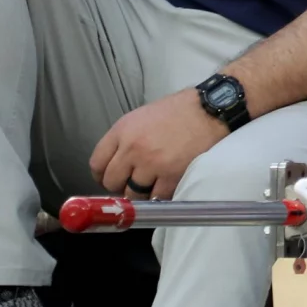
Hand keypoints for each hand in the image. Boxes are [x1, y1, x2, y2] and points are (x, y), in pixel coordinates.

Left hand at [89, 89, 226, 199]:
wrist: (209, 110)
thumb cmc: (179, 111)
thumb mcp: (143, 116)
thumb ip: (126, 138)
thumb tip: (117, 163)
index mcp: (123, 130)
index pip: (97, 162)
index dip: (101, 175)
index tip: (109, 179)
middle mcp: (132, 148)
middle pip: (112, 181)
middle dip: (120, 186)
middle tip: (132, 184)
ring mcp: (151, 164)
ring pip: (133, 193)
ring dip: (140, 194)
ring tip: (151, 187)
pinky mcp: (171, 175)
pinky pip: (157, 197)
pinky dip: (160, 196)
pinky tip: (166, 187)